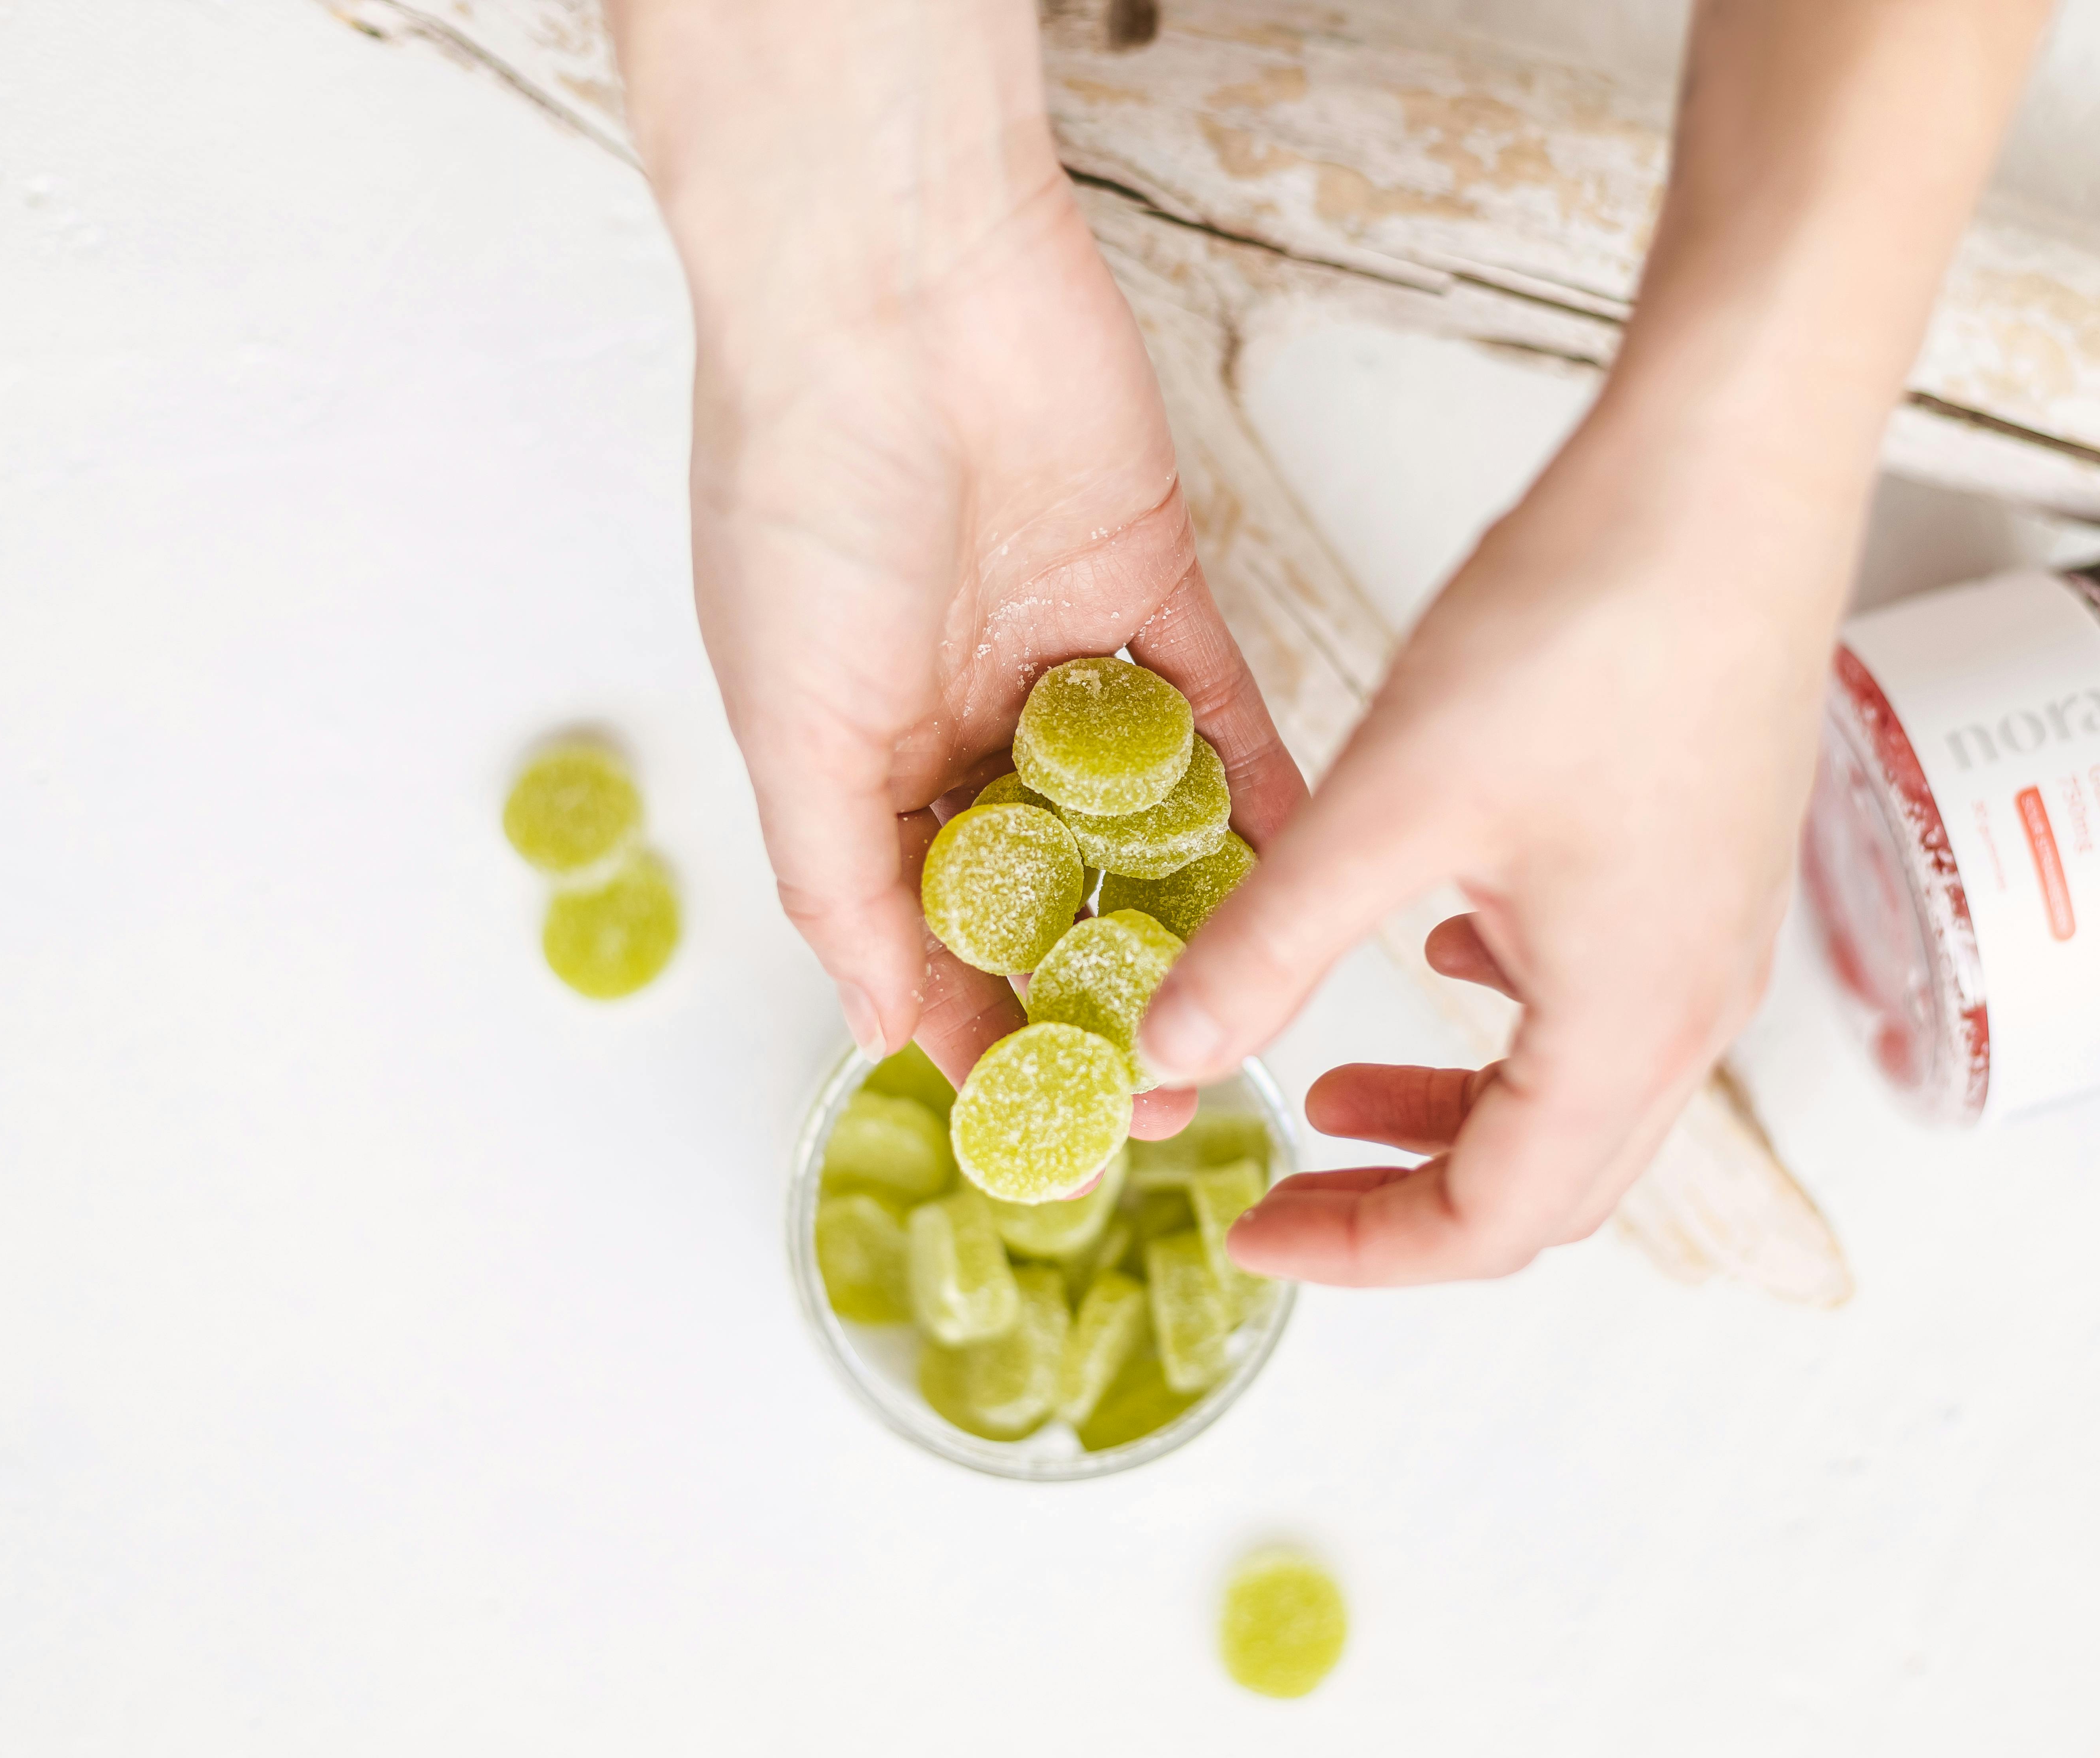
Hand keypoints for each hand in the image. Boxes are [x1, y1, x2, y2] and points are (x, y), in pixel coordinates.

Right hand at [610, 0, 1305, 1102]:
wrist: (893, 294)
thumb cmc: (803, 501)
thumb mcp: (791, 724)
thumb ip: (842, 884)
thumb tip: (883, 1031)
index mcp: (861, 752)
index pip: (933, 925)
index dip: (986, 1027)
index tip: (1050, 1121)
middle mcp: (966, 715)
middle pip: (1052, 888)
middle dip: (1104, 990)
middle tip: (1169, 1090)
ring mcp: (1067, 657)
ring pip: (1146, 818)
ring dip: (1190, 912)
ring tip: (1246, 1013)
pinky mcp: (1160, 593)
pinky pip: (1226, 720)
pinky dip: (1261, 797)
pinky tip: (1308, 878)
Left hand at [1139, 447, 1845, 1280]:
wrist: (1731, 480)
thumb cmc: (1590, 628)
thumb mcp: (1391, 804)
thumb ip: (1272, 943)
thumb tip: (1169, 1052)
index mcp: (1626, 1027)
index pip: (1491, 1226)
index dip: (1360, 1249)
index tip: (1252, 1228)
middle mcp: (1697, 1008)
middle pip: (1547, 1187)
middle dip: (1407, 1205)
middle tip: (1287, 1181)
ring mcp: (1718, 938)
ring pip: (1581, 1099)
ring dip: (1457, 1116)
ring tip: (1333, 1086)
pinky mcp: (1711, 865)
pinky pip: (1610, 1000)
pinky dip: (1510, 1020)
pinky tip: (1438, 949)